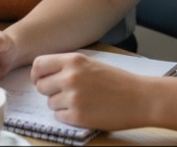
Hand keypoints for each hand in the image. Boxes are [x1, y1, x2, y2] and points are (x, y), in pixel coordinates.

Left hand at [31, 53, 151, 130]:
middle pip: (41, 86)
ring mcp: (73, 97)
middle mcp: (70, 77)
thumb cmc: (117, 81)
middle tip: (64, 93)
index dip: (37, 74)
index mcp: (73, 60)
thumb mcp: (90, 64)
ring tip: (80, 101)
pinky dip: (68, 116)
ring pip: (50, 103)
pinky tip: (84, 110)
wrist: (139, 98)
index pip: (39, 65)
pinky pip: (59, 116)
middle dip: (49, 91)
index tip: (41, 79)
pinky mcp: (78, 116)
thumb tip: (44, 74)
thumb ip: (67, 66)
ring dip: (60, 104)